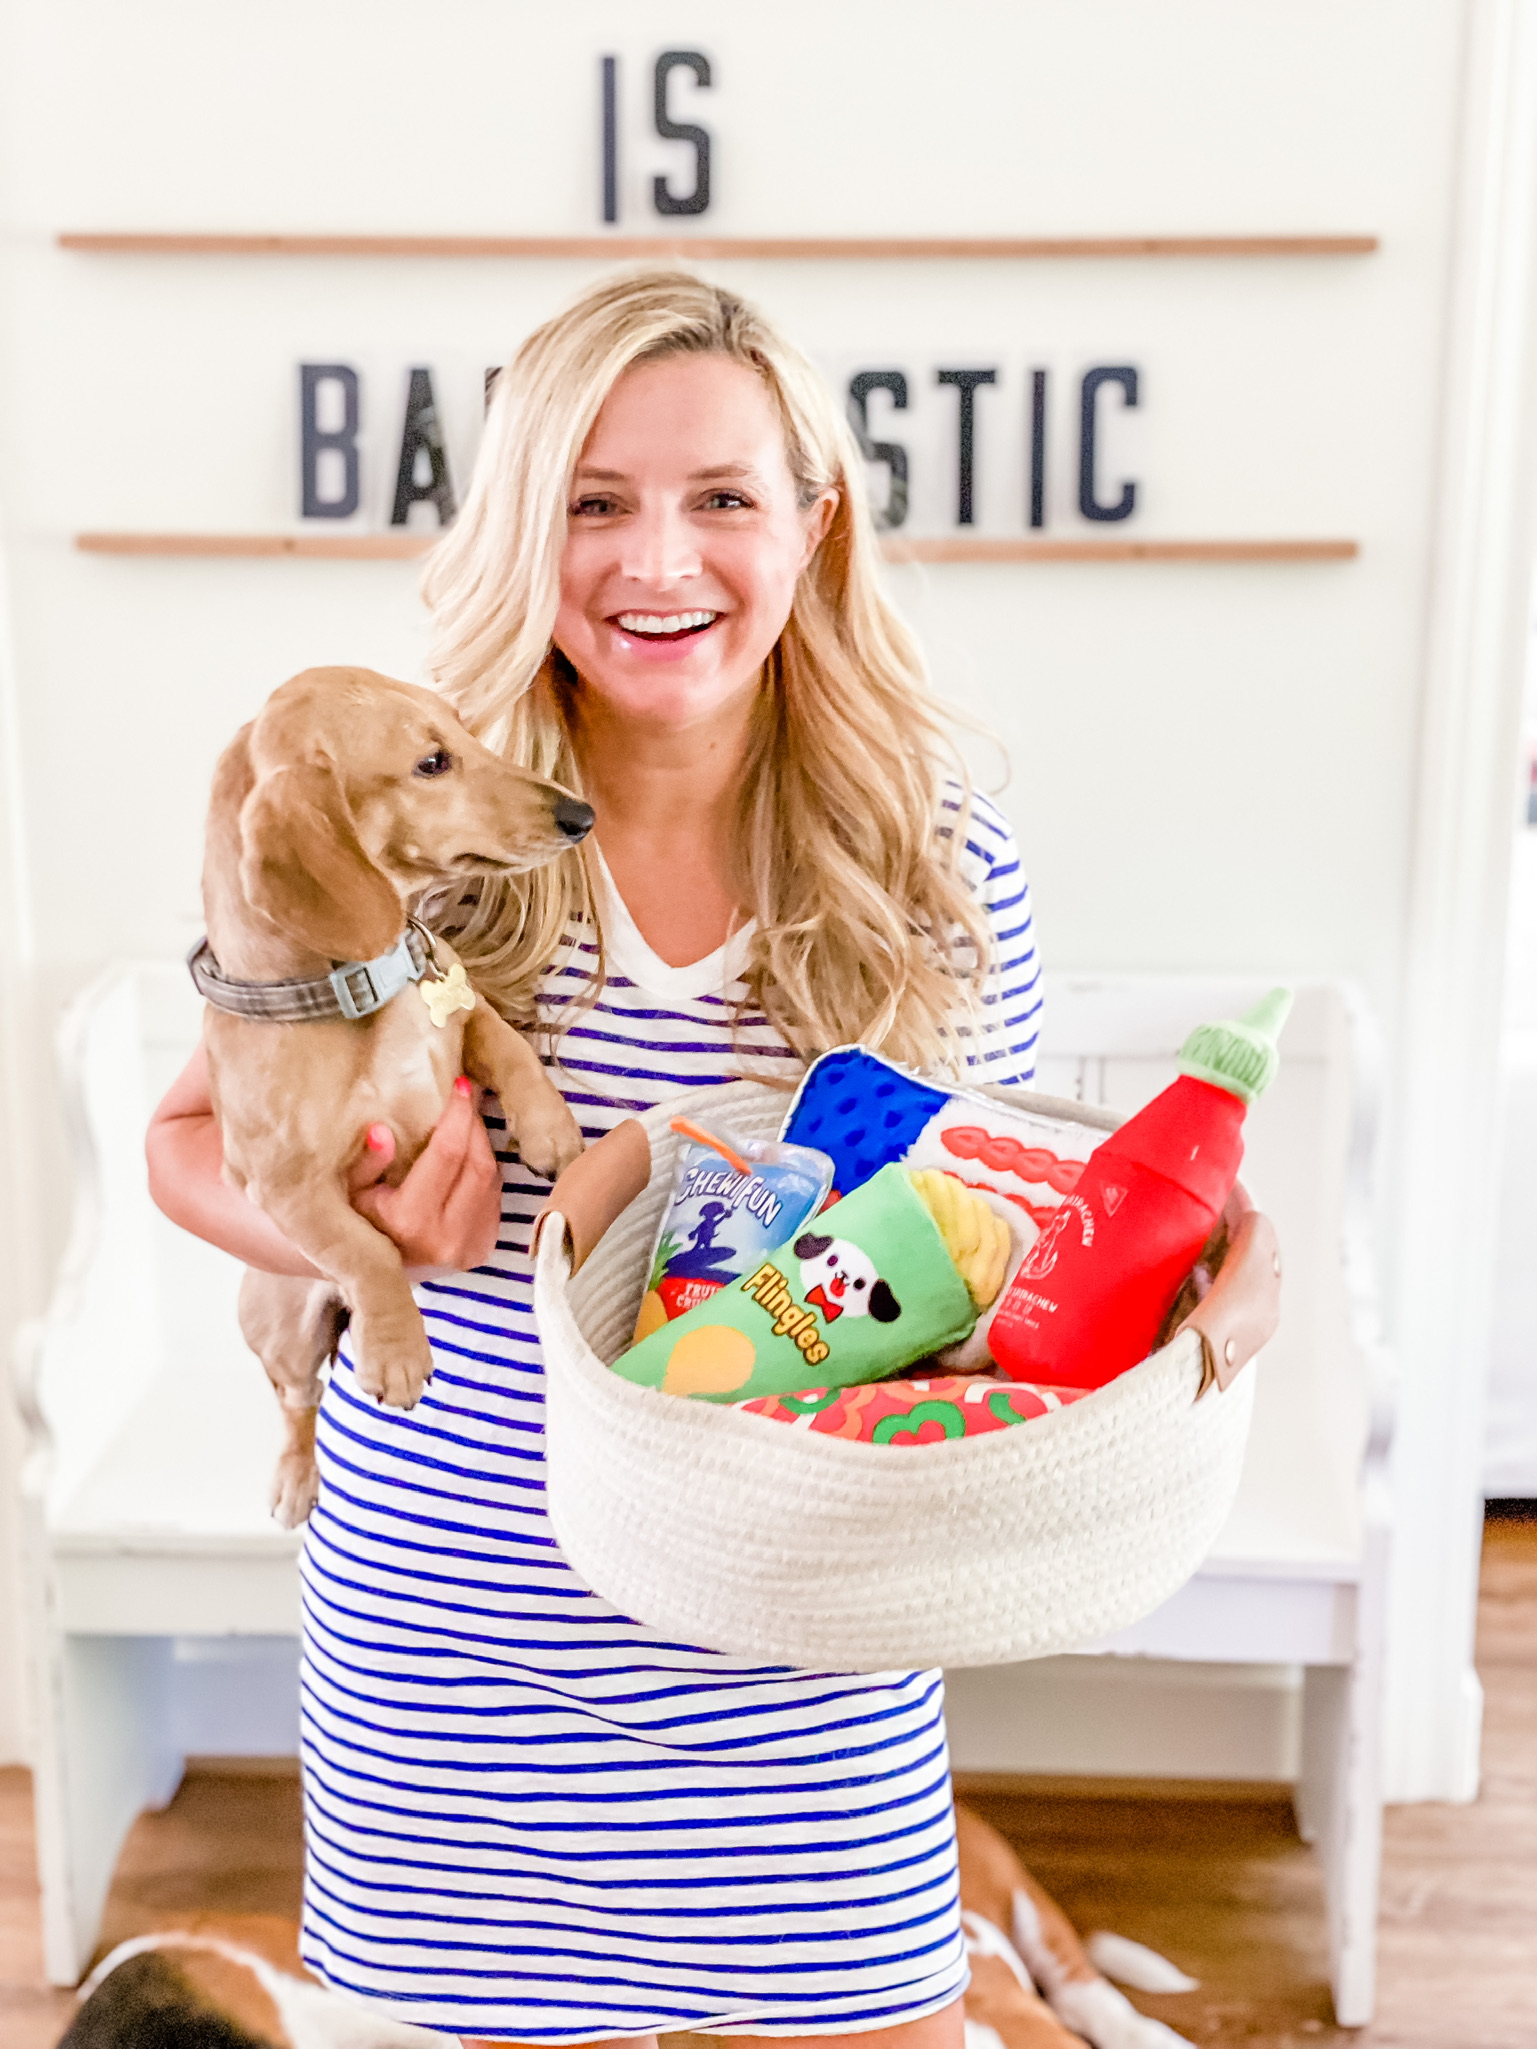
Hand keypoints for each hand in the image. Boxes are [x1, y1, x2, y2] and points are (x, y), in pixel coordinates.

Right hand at [350, 1078, 502, 1273]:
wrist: (374, 1270)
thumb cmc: (358, 1221)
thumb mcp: (349, 1191)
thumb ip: (365, 1163)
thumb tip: (381, 1131)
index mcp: (411, 1222)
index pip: (447, 1155)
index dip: (457, 1116)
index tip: (460, 1086)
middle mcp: (446, 1238)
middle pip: (477, 1164)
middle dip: (473, 1125)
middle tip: (464, 1098)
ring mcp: (469, 1247)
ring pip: (490, 1179)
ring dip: (481, 1145)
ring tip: (465, 1122)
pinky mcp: (482, 1249)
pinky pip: (493, 1196)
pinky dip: (483, 1170)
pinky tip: (468, 1156)